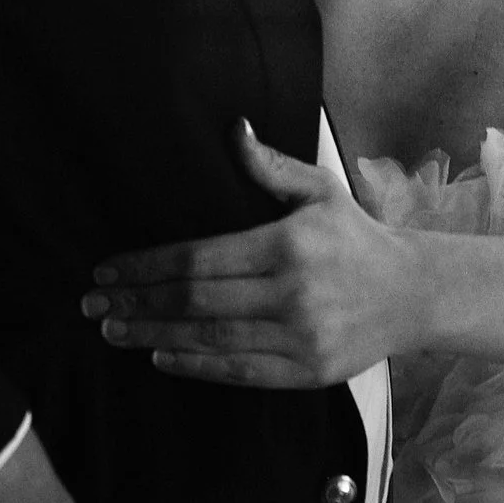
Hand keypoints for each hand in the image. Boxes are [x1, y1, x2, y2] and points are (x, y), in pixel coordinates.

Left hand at [81, 119, 416, 385]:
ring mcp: (299, 338)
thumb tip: (233, 129)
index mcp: (287, 245)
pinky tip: (159, 356)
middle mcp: (291, 294)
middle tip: (93, 303)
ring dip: (153, 335)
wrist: (411, 293)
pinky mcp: (305, 372)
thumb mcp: (319, 190)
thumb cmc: (354, 236)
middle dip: (137, 302)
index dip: (146, 266)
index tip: (107, 268)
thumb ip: (271, 166)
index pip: (199, 259)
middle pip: (195, 302)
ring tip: (114, 329)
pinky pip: (237, 371)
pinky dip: (194, 366)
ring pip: (209, 340)